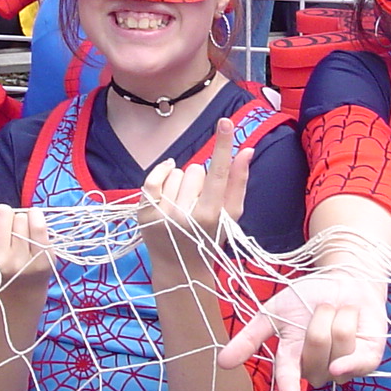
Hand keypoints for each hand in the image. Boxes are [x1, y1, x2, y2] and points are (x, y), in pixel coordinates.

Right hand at [0, 176, 52, 294]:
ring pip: (21, 216)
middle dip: (4, 217)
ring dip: (20, 222)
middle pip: (3, 210)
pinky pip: (39, 221)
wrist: (20, 287)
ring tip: (16, 241)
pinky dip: (36, 220)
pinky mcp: (43, 262)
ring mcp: (20, 264)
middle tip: (3, 236)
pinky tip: (32, 236)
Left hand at [138, 119, 252, 251]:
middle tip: (199, 203)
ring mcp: (161, 214)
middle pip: (195, 170)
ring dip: (181, 183)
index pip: (218, 173)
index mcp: (211, 216)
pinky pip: (153, 177)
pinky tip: (168, 182)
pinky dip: (162, 173)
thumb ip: (239, 182)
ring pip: (176, 172)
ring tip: (183, 205)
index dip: (223, 146)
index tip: (225, 121)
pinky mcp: (143, 213)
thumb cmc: (210, 238)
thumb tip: (247, 150)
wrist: (179, 269)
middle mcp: (184, 215)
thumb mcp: (231, 216)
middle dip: (200, 181)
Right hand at [218, 259, 388, 390]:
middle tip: (324, 306)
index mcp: (292, 358)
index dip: (288, 382)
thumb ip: (250, 337)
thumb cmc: (307, 297)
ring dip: (340, 318)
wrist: (345, 280)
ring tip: (341, 311)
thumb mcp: (274, 312)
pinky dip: (355, 354)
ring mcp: (343, 367)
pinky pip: (361, 363)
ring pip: (339, 349)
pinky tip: (353, 332)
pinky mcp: (368, 360)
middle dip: (320, 320)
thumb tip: (222, 363)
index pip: (287, 374)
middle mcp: (317, 368)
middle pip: (316, 351)